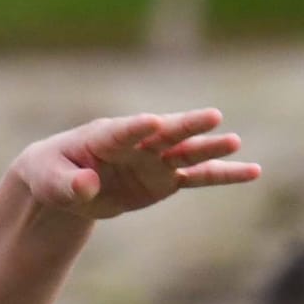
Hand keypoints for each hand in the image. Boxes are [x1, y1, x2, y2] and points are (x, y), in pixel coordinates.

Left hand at [11, 106, 258, 221]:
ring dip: (210, 149)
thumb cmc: (51, 173)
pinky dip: (223, 175)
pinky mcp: (165, 180)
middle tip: (212, 117)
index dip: (137, 128)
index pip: (123, 131)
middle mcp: (137, 143)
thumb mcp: (50, 181)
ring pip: (187, 153)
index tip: (154, 122)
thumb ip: (68, 184)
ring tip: (235, 143)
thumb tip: (87, 187)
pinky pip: (198, 178)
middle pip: (165, 134)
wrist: (64, 182)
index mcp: (104, 136)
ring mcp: (154, 161)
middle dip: (186, 127)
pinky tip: (252, 172)